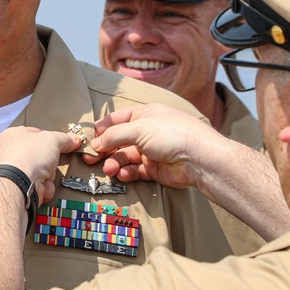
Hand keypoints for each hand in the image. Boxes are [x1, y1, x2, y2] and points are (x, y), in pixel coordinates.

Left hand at [0, 127, 80, 203]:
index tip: (62, 143)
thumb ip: (64, 139)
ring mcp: (14, 173)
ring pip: (41, 173)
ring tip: (45, 176)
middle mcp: (10, 153)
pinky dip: (44, 189)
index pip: (35, 133)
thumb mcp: (52, 140)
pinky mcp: (19, 189)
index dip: (50, 138)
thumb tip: (74, 139)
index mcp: (13, 135)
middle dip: (50, 162)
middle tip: (53, 162)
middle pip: (40, 156)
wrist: (18, 185)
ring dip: (49, 176)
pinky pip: (38, 187)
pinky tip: (41, 188)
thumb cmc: (28, 156)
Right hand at [84, 104, 221, 188]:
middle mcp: (147, 132)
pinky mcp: (155, 169)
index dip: (103, 129)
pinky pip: (135, 171)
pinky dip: (127, 173)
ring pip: (125, 157)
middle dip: (104, 149)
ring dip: (114, 162)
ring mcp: (151, 151)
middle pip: (119, 140)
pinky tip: (122, 175)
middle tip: (90, 158)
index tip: (89, 139)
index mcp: (145, 114)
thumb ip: (114, 135)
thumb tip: (95, 143)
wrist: (200, 159)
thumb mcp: (139, 128)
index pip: (117, 120)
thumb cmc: (173, 134)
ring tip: (108, 169)